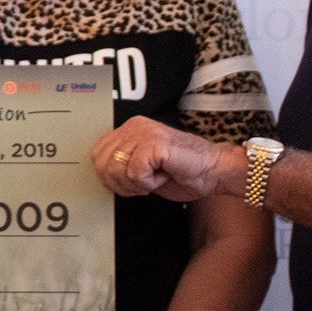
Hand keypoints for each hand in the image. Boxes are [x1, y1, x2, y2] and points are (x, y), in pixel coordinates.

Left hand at [90, 118, 236, 201]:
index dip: (110, 177)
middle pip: (103, 164)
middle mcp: (134, 126)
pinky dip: (148, 183)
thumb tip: (101, 174)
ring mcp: (144, 132)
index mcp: (129, 129)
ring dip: (136, 184)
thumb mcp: (142, 168)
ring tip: (156, 177)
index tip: (133, 183)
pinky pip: (135, 172)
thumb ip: (121, 165)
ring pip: (116, 169)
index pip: (97, 155)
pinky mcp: (154, 143)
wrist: (214, 171)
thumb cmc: (183, 172)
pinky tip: (163, 175)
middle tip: (145, 184)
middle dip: (121, 184)